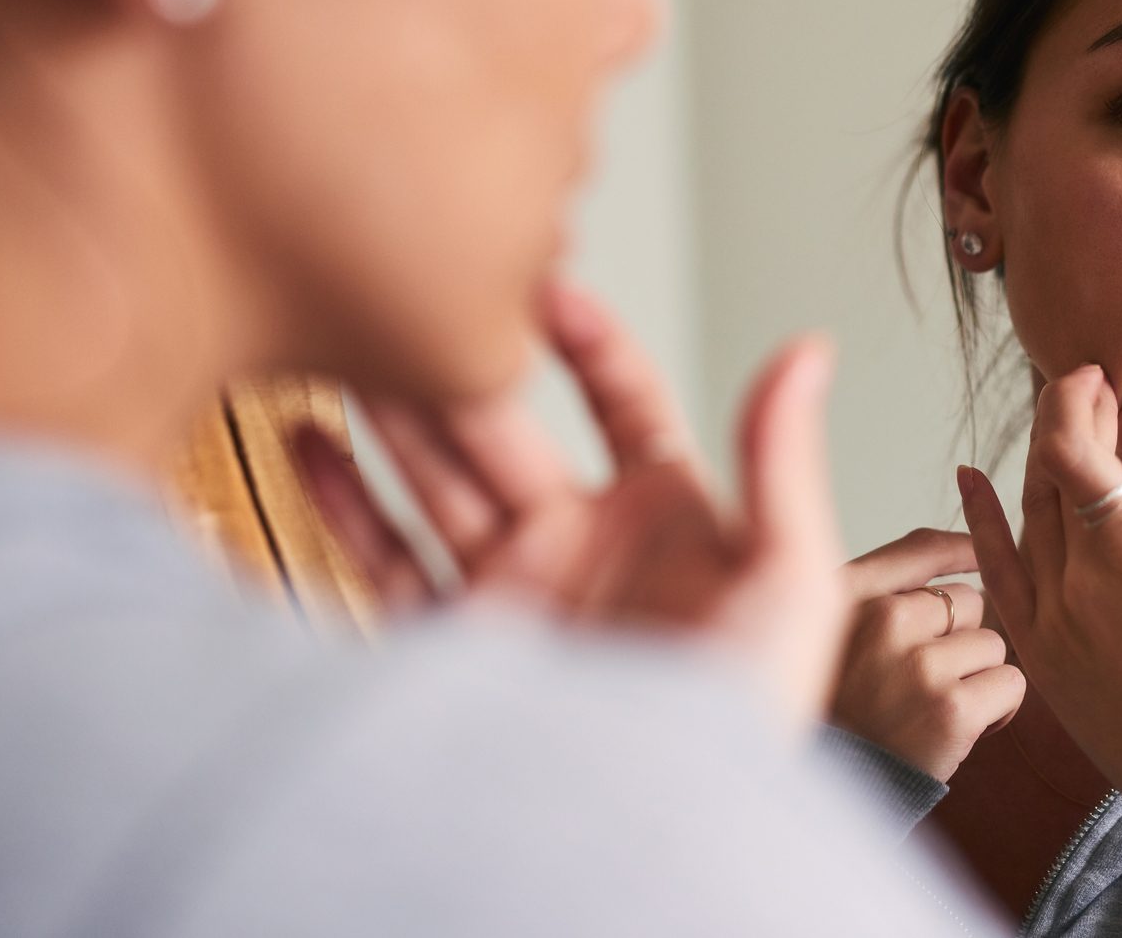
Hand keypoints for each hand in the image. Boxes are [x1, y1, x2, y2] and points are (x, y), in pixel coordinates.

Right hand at [295, 278, 846, 733]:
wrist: (656, 838)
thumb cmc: (744, 726)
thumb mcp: (789, 578)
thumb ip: (782, 460)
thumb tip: (810, 349)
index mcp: (666, 521)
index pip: (623, 402)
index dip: (589, 340)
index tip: (548, 285)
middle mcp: (579, 548)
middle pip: (509, 433)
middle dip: (464, 368)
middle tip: (419, 300)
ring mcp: (509, 596)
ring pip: (437, 483)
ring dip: (393, 419)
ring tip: (349, 348)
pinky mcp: (449, 653)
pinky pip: (381, 564)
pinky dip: (341, 503)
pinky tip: (311, 442)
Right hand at [830, 529, 1025, 780]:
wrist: (830, 789)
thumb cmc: (837, 707)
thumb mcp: (834, 629)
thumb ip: (887, 582)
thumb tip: (969, 544)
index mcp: (849, 595)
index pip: (923, 548)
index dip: (961, 551)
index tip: (978, 556)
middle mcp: (883, 620)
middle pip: (969, 602)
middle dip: (960, 639)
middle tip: (925, 681)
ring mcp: (919, 664)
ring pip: (993, 645)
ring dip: (978, 677)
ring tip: (936, 707)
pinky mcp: (952, 709)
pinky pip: (1010, 684)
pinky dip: (997, 710)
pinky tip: (961, 728)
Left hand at [958, 366, 1121, 814]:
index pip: (1070, 444)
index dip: (1073, 398)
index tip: (1097, 377)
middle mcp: (1082, 577)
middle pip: (1045, 468)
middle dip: (1065, 418)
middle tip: (1095, 393)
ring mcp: (1052, 617)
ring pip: (1024, 512)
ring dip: (1040, 462)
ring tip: (1070, 431)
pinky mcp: (1039, 653)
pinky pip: (994, 571)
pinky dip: (978, 520)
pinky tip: (968, 481)